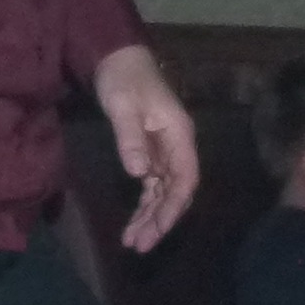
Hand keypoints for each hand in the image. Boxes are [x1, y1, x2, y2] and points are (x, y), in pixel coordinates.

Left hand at [94, 44, 198, 251]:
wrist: (119, 59)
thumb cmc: (123, 78)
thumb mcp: (123, 105)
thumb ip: (131, 138)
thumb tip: (139, 173)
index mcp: (179, 134)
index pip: (185, 179)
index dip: (173, 206)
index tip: (157, 227)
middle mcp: (178, 146)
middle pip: (176, 192)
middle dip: (160, 220)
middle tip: (139, 244)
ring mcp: (166, 151)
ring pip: (164, 193)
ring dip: (151, 217)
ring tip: (132, 241)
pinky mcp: (152, 153)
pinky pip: (153, 186)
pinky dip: (144, 204)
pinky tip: (133, 222)